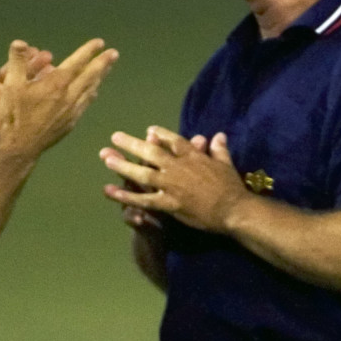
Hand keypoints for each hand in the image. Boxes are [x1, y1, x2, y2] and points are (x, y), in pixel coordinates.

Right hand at [0, 38, 117, 158]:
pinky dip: (91, 94)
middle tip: (114, 53)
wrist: (21, 145)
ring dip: (100, 77)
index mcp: (57, 83)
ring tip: (107, 69)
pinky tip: (94, 92)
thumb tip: (20, 42)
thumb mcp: (11, 85)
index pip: (77, 62)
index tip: (99, 43)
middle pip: (90, 76)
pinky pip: (85, 104)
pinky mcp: (71, 122)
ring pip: (90, 90)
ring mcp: (72, 110)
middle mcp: (69, 95)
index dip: (89, 51)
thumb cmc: (15, 114)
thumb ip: (17, 62)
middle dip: (103, 63)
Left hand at [0, 43, 53, 159]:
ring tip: (57, 72)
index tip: (33, 49)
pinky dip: (46, 101)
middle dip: (37, 67)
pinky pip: (36, 110)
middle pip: (24, 77)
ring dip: (44, 82)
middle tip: (50, 58)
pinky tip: (57, 93)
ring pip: (32, 92)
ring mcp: (15, 110)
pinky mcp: (22, 123)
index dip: (21, 58)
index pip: (10, 69)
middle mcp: (7, 96)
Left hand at [100, 126, 247, 233]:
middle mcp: (178, 168)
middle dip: (132, 144)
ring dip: (123, 165)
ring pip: (142, 173)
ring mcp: (172, 185)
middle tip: (115, 137)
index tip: (149, 130)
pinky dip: (125, 195)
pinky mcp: (169, 204)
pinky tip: (110, 191)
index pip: (173, 141)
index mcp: (193, 156)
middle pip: (151, 152)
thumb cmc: (232, 187)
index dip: (160, 135)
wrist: (234, 210)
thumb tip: (219, 135)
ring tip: (106, 158)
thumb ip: (219, 149)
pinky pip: (143, 200)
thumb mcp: (226, 164)